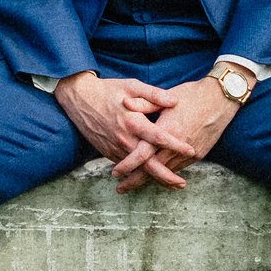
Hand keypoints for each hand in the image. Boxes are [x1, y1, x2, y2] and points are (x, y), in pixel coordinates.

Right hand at [53, 72, 190, 181]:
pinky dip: (138, 172)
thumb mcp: (133, 86)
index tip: (191, 151)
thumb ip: (154, 95)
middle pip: (148, 164)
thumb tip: (175, 101)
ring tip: (171, 183)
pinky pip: (126, 165)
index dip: (175, 145)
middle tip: (181, 184)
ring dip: (153, 177)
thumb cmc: (109, 90)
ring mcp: (115, 147)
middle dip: (166, 176)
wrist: (80, 99)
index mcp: (133, 122)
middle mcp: (124, 138)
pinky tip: (150, 176)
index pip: (159, 137)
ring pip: (137, 168)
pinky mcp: (107, 151)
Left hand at [111, 69, 242, 193]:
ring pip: (166, 172)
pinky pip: (178, 168)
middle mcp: (178, 146)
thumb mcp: (167, 97)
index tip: (115, 173)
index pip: (143, 154)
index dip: (128, 165)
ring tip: (134, 183)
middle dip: (135, 181)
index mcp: (167, 131)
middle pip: (153, 170)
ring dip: (150, 179)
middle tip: (121, 189)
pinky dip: (166, 173)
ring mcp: (190, 153)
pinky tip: (157, 174)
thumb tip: (125, 103)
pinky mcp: (199, 155)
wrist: (221, 99)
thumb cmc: (192, 95)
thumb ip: (145, 102)